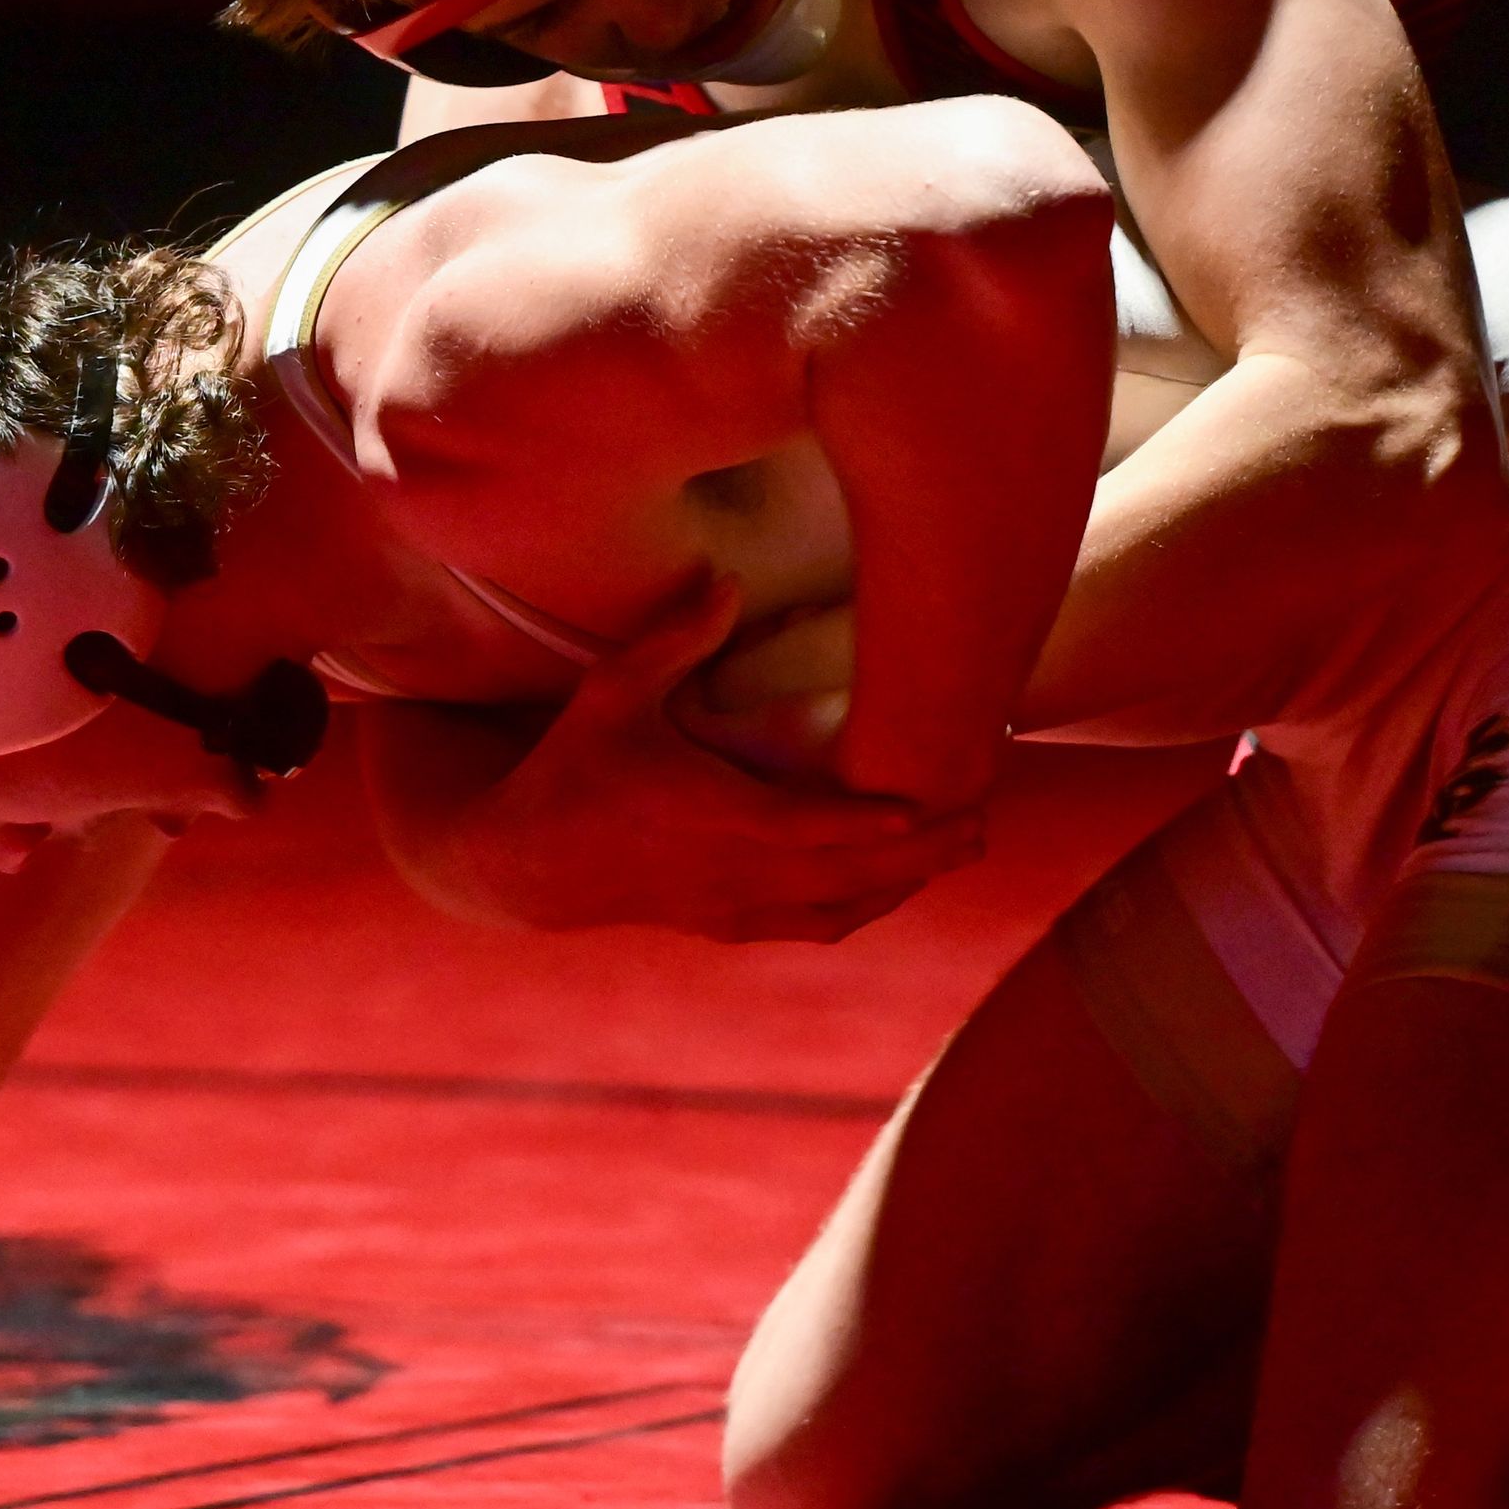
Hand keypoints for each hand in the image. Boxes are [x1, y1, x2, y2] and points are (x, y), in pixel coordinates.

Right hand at [412, 574, 985, 942]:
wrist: (524, 867)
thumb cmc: (571, 769)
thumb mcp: (611, 694)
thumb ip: (672, 639)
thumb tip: (727, 582)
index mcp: (709, 816)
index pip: (807, 826)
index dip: (871, 822)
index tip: (929, 806)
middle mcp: (730, 872)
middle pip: (848, 874)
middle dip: (923, 853)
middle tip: (984, 819)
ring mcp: (732, 907)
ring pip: (839, 908)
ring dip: (906, 884)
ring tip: (963, 850)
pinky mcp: (727, 925)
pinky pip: (812, 926)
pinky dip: (863, 908)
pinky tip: (898, 887)